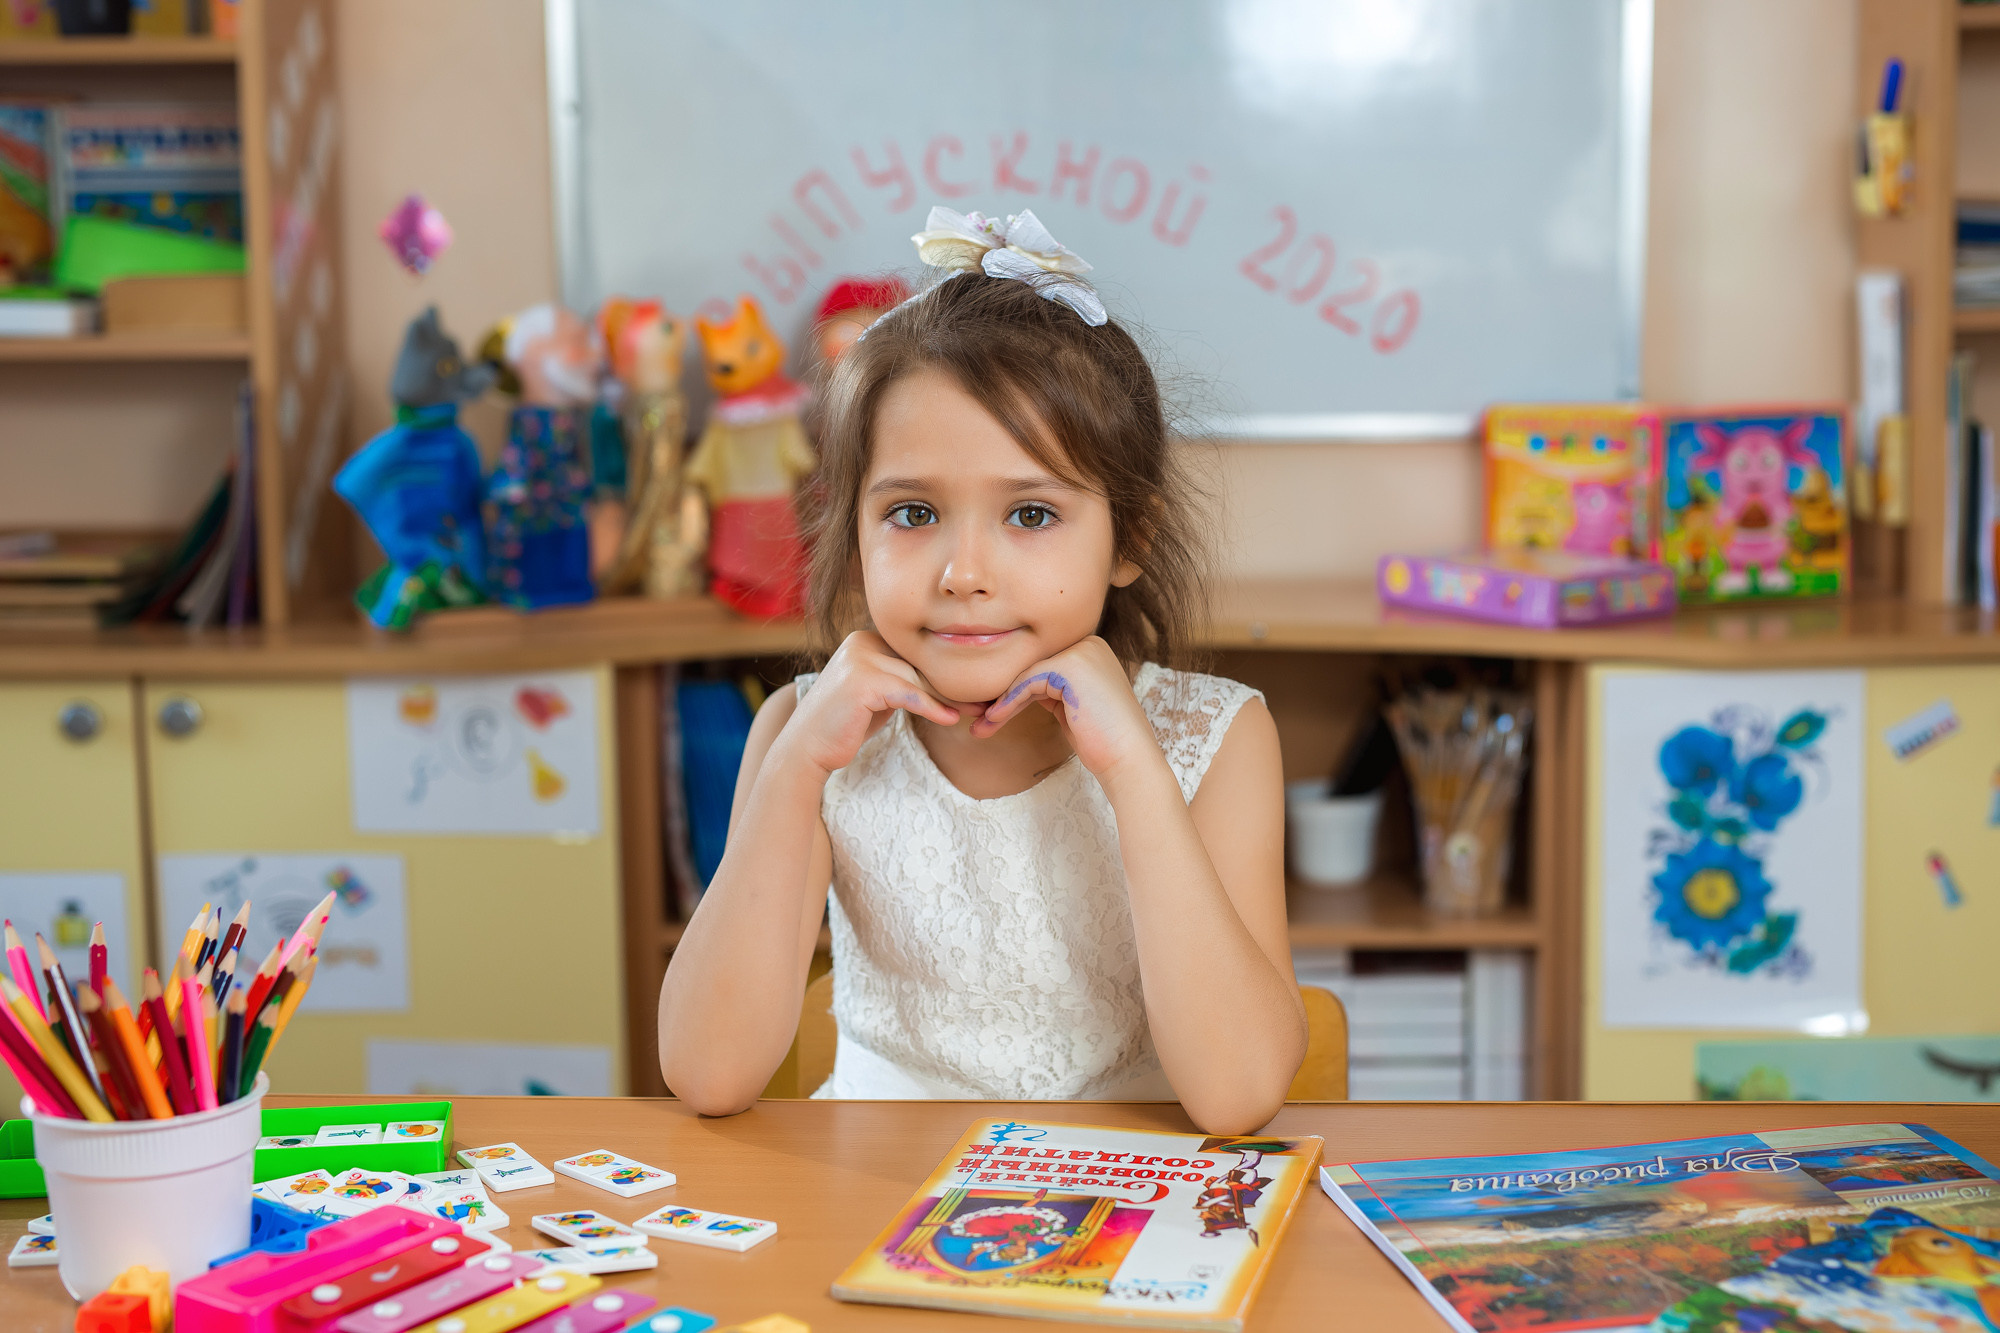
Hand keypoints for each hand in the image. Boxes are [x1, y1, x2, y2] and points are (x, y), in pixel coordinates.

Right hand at [779, 631, 961, 777]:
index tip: (977, 688)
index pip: (915, 654)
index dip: (946, 673)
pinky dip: (932, 707)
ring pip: (917, 679)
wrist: (806, 749)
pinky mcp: (862, 681)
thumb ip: (903, 680)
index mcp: (866, 638)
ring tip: (978, 711)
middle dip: (952, 684)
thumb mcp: (879, 695)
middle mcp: (861, 641)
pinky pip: (908, 693)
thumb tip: (946, 679)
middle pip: (918, 664)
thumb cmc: (845, 726)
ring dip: (949, 698)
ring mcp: (860, 659)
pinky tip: (952, 720)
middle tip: (986, 699)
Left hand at [972, 637, 1163, 784]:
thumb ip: (1048, 688)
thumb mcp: (1069, 705)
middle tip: (979, 718)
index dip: (1013, 689)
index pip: (1041, 664)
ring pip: (1026, 674)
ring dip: (999, 702)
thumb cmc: (1100, 740)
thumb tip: (1007, 687)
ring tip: (980, 726)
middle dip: (1002, 694)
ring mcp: (1081, 652)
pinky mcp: (1070, 666)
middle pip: (1032, 667)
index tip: (990, 711)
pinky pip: (1028, 683)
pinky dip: (1008, 702)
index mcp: (1090, 648)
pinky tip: (994, 719)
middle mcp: (1088, 643)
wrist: (1128, 759)